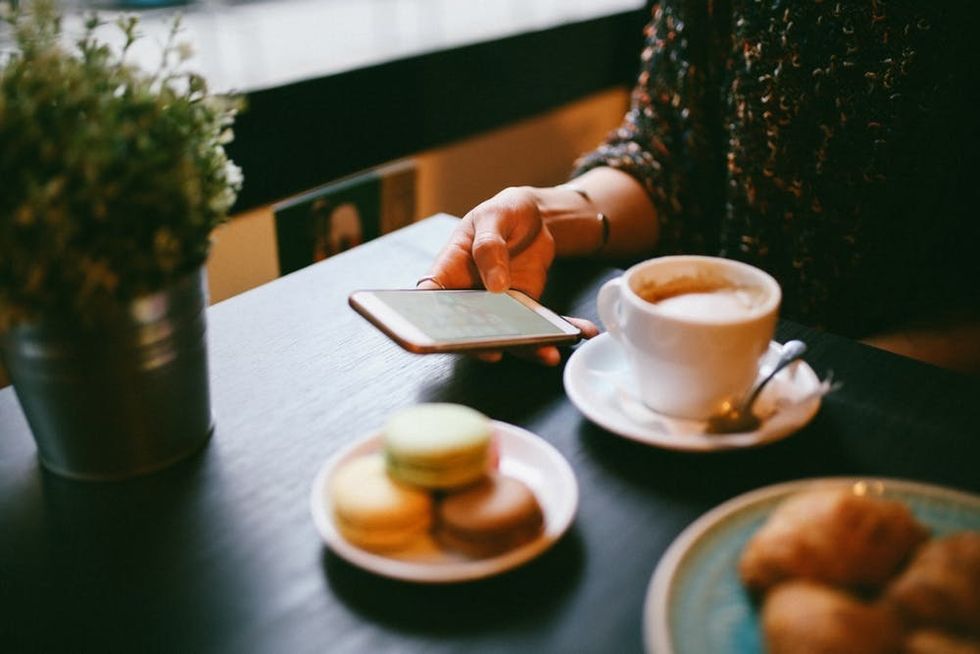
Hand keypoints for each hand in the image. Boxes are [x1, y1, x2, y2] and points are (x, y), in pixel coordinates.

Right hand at [419, 186, 598, 363]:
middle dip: (484, 343)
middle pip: (469, 327)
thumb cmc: (503, 212)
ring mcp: (498, 305)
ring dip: (528, 347)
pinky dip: (561, 330)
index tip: (447, 334)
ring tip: (548, 352)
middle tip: (498, 351)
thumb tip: (493, 284)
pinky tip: (580, 331)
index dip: (432, 321)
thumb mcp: (494, 216)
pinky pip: (540, 325)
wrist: (535, 216)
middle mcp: (469, 294)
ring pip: (507, 333)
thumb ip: (488, 246)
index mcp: (449, 269)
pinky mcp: (525, 308)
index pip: (432, 298)